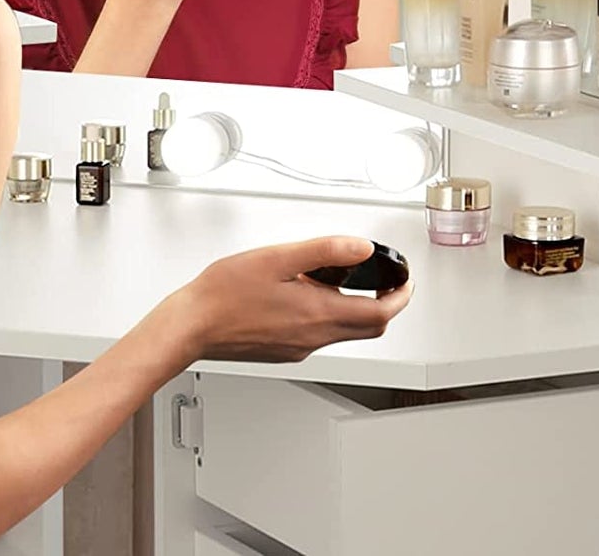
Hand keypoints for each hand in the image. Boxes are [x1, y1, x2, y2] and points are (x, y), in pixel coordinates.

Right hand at [169, 236, 412, 363]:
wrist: (191, 327)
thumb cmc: (224, 294)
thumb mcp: (278, 258)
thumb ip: (324, 251)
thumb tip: (361, 247)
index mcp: (317, 314)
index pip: (380, 314)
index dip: (401, 297)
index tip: (406, 281)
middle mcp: (313, 337)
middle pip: (369, 329)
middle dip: (386, 306)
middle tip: (389, 284)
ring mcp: (299, 347)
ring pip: (346, 333)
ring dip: (358, 310)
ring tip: (348, 281)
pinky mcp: (284, 350)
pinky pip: (321, 335)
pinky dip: (331, 315)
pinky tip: (309, 294)